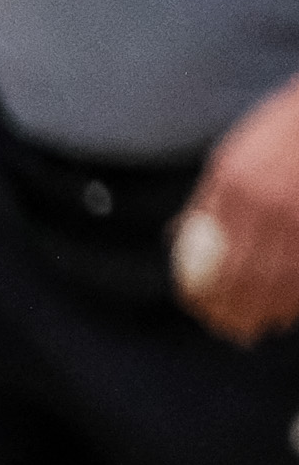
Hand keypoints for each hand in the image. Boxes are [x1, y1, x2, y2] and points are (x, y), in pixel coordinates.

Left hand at [178, 76, 298, 345]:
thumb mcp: (230, 159)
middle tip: (229, 330)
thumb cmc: (275, 134)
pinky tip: (290, 310)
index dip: (205, 290)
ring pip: (286, 278)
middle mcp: (271, 204)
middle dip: (236, 311)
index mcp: (236, 188)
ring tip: (258, 328)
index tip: (199, 308)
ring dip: (270, 311)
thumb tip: (177, 238)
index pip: (214, 253)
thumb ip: (207, 202)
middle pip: (250, 275)